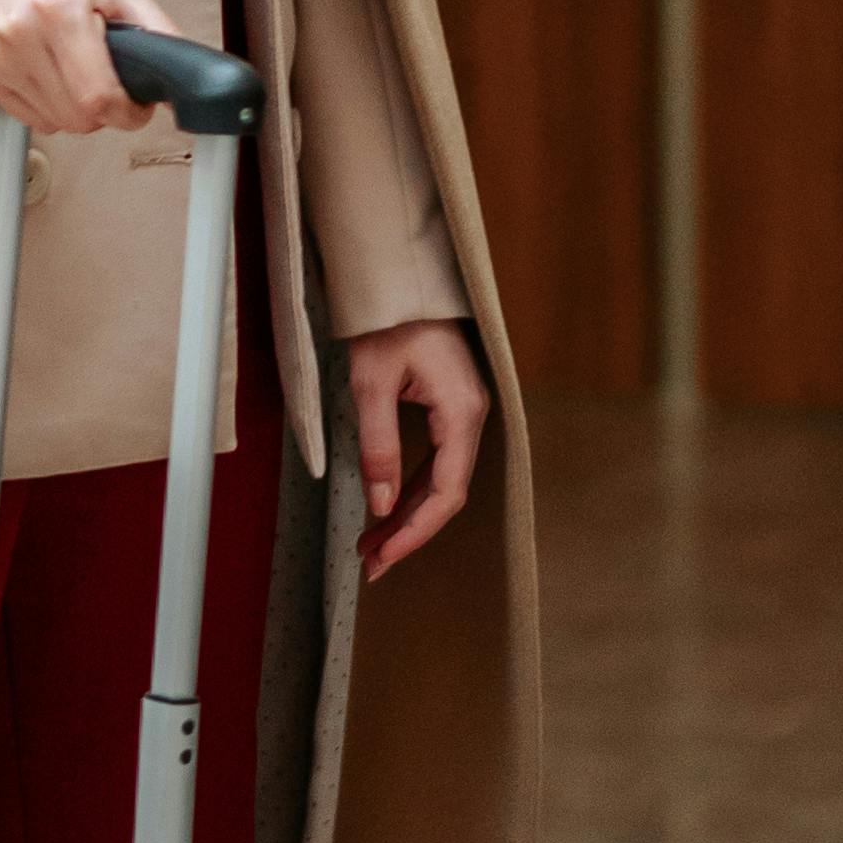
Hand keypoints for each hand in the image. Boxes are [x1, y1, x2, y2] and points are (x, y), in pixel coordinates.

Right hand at [0, 0, 168, 135]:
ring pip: (55, 122)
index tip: (136, 105)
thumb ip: (154, 26)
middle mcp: (20, 37)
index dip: (128, 112)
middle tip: (107, 77)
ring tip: (73, 64)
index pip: (98, 98)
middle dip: (105, 109)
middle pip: (78, 118)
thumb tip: (181, 70)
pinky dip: (47, 104)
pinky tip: (48, 68)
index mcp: (59, 10)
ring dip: (75, 106)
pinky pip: (28, 116)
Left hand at [346, 317, 489, 581]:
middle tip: (370, 565)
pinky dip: (410, 489)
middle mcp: (471, 417)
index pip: (445, 492)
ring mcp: (463, 414)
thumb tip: (380, 505)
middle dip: (408, 533)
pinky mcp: (449, 409)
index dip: (414, 532)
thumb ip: (378, 445)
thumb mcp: (371, 383)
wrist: (402, 277)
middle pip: (445, 493)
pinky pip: (435, 462)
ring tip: (371, 547)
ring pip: (440, 481)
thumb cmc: (388, 321)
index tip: (382, 557)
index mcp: (461, 412)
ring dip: (406, 516)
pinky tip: (386, 511)